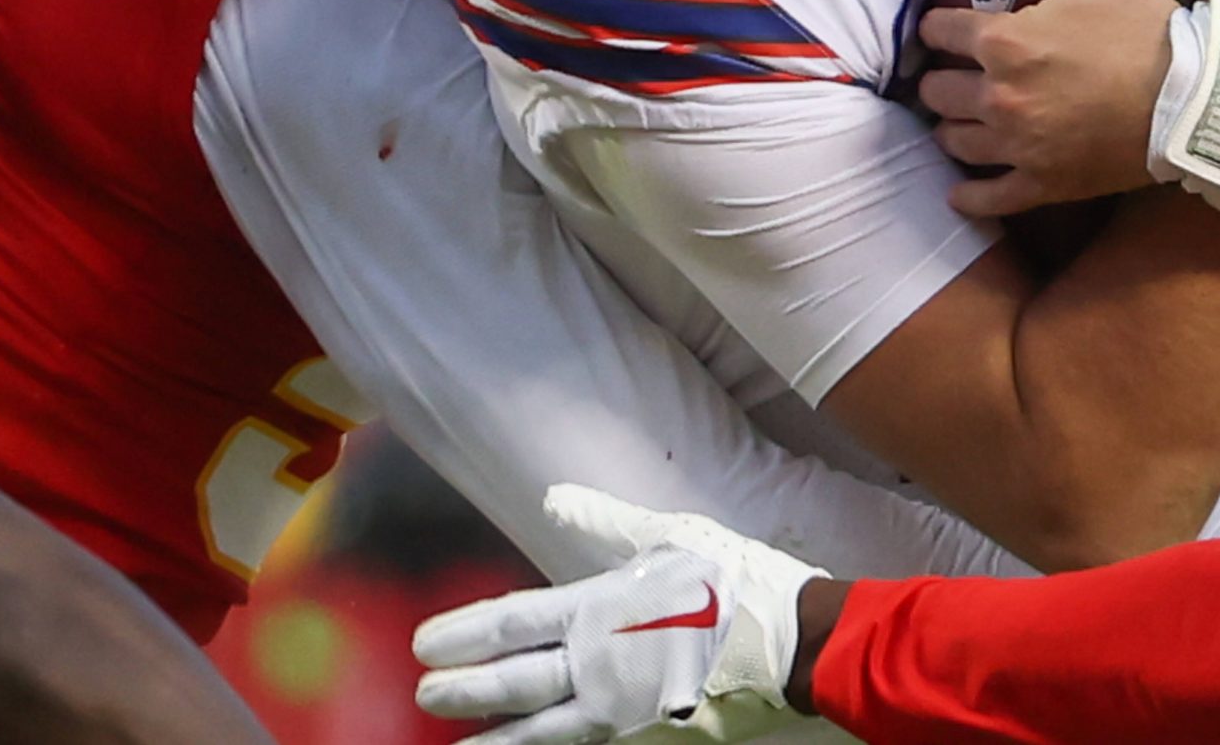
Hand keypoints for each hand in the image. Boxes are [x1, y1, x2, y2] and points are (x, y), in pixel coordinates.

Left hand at [414, 485, 818, 744]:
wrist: (794, 643)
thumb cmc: (731, 581)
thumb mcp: (667, 536)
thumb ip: (603, 521)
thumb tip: (553, 498)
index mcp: (599, 609)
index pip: (512, 623)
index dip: (463, 635)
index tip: (425, 644)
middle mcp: (599, 665)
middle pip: (515, 682)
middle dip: (465, 690)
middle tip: (426, 694)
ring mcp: (620, 710)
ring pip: (542, 732)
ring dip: (497, 740)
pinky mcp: (644, 736)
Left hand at [918, 0, 1174, 218]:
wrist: (1195, 98)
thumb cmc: (1144, 27)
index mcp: (1004, 41)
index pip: (939, 32)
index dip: (940, 27)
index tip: (948, 30)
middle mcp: (998, 96)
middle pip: (936, 91)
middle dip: (944, 78)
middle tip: (960, 74)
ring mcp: (1017, 147)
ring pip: (952, 141)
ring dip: (955, 127)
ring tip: (968, 119)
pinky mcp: (1041, 185)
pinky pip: (984, 198)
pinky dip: (968, 193)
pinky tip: (963, 187)